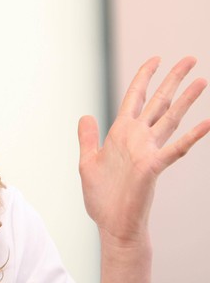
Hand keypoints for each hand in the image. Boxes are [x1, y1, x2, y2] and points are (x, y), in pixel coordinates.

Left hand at [77, 56, 209, 244]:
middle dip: (173, 79)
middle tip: (190, 58)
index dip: (144, 78)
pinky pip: (175, 148)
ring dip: (186, 99)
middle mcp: (137, 138)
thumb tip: (85, 116)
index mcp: (121, 134)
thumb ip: (88, 138)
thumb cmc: (102, 198)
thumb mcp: (88, 162)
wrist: (111, 224)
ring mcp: (147, 151)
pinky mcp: (152, 167)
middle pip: (158, 102)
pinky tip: (208, 122)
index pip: (134, 98)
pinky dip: (192, 135)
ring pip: (170, 118)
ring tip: (202, 81)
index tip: (156, 59)